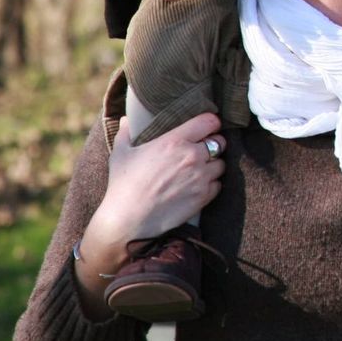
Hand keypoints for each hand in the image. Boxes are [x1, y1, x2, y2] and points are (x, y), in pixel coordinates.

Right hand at [83, 112, 226, 277]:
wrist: (127, 220)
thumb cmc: (122, 185)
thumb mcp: (120, 154)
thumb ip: (125, 134)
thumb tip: (125, 120)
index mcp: (175, 140)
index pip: (209, 121)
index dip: (210, 123)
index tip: (206, 128)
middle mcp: (192, 155)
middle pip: (220, 142)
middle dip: (214, 144)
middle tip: (203, 150)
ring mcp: (201, 176)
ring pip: (221, 164)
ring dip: (213, 165)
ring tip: (199, 170)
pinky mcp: (204, 196)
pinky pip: (218, 184)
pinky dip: (211, 184)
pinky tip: (197, 187)